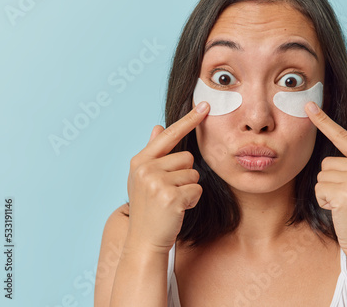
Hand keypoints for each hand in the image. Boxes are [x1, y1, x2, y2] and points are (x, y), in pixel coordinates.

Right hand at [125, 102, 209, 253]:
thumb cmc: (149, 208)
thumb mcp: (145, 178)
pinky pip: (197, 190)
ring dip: (189, 189)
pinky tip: (178, 209)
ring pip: (194, 174)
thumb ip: (153, 152)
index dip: (189, 120)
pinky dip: (193, 200)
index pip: (169, 135)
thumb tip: (157, 126)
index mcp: (140, 161)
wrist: (145, 240)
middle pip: (187, 158)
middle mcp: (145, 169)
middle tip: (170, 192)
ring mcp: (156, 182)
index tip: (205, 106)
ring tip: (173, 201)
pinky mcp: (170, 197)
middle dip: (185, 175)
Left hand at [305, 102, 346, 255]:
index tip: (308, 105)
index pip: (343, 137)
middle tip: (346, 197)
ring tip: (343, 204)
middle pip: (326, 162)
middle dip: (329, 180)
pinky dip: (324, 201)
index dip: (324, 121)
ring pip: (321, 176)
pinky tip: (338, 210)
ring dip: (326, 192)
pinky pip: (320, 190)